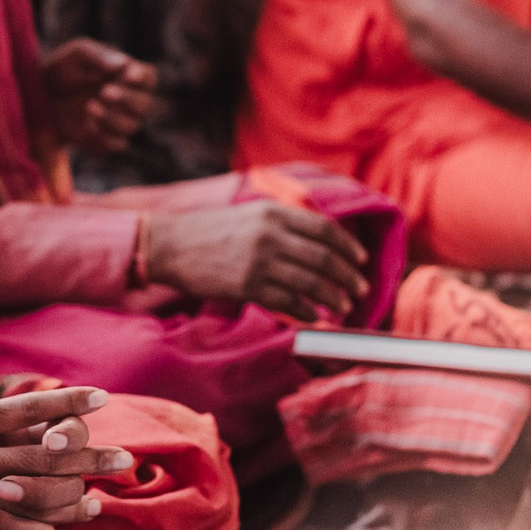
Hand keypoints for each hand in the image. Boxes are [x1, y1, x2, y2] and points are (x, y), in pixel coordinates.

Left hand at [44, 38, 157, 153]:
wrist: (36, 97)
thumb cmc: (61, 68)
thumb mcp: (76, 54)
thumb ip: (99, 56)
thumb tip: (124, 63)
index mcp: (126, 74)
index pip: (148, 77)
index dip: (142, 77)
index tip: (127, 75)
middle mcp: (127, 100)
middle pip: (145, 104)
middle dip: (127, 99)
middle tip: (103, 92)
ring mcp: (117, 121)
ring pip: (132, 126)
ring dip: (113, 118)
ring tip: (89, 107)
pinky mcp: (103, 140)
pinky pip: (117, 144)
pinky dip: (106, 137)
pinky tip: (87, 125)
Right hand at [146, 201, 370, 320]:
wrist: (169, 245)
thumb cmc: (211, 231)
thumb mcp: (250, 214)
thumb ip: (284, 222)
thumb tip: (322, 239)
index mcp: (274, 213)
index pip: (325, 229)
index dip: (349, 247)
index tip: (361, 260)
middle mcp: (270, 235)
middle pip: (324, 258)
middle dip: (348, 276)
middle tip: (361, 289)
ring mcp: (259, 261)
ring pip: (310, 282)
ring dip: (333, 297)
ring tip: (343, 306)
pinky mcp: (247, 286)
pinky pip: (288, 302)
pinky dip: (307, 311)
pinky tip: (316, 316)